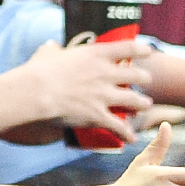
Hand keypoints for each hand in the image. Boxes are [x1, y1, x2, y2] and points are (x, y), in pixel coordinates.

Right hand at [24, 38, 153, 140]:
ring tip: (145, 105)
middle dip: (144, 78)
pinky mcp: (98, 115)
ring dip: (142, 104)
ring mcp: (104, 95)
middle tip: (146, 80)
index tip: (148, 51)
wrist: (36, 92)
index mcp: (96, 55)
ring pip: (135, 101)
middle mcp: (106, 74)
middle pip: (137, 75)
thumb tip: (51, 46)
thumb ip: (53, 50)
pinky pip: (119, 127)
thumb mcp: (48, 53)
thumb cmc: (39, 70)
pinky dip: (127, 133)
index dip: (142, 50)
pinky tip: (131, 138)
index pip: (128, 48)